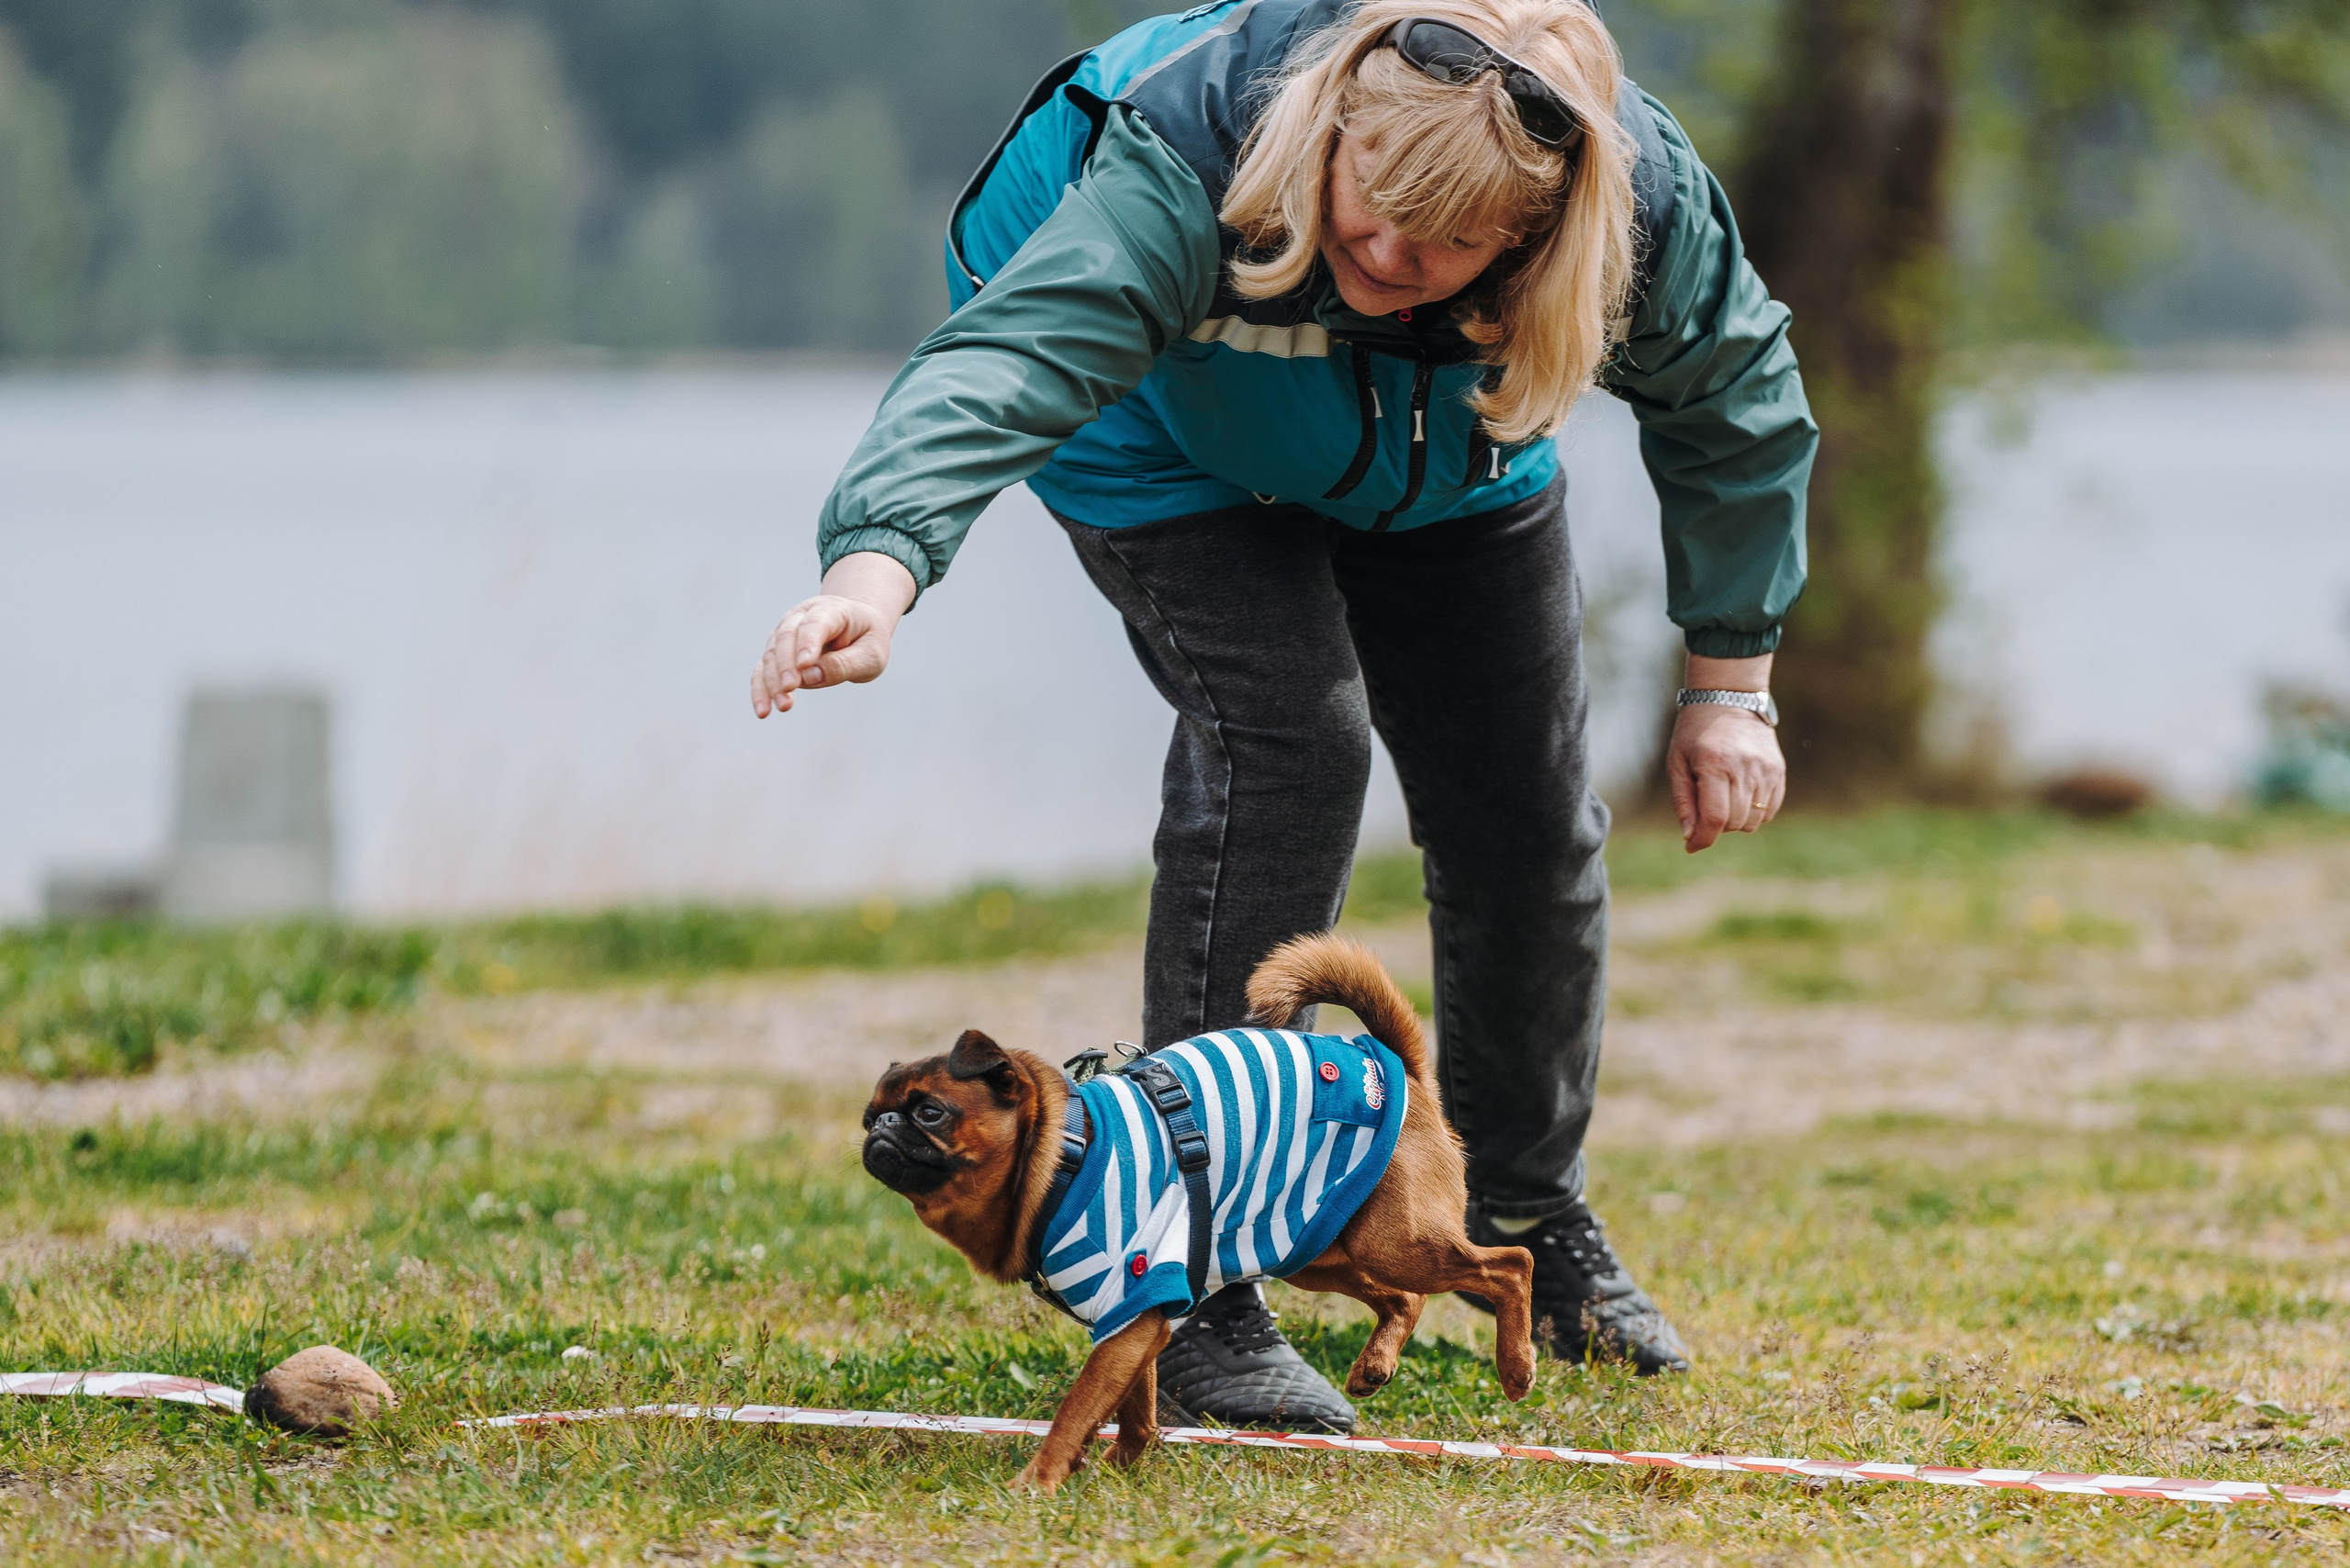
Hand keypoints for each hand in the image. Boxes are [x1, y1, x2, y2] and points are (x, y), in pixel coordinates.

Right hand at [750, 552, 917, 717]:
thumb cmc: (866, 640)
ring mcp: (785, 632)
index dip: (808, 642)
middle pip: (786, 636)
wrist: (856, 628)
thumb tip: (810, 676)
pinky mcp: (777, 653)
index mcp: (831, 610)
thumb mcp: (870, 654)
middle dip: (786, 664)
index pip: (815, 623)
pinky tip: (763, 711)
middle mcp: (802, 616)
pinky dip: (760, 689)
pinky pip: (762, 670)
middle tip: (790, 688)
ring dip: (773, 681)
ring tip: (783, 706)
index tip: (804, 664)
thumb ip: (843, 664)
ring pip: (771, 653)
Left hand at [1667, 653, 1784, 852]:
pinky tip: (1741, 794)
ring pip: (1753, 820)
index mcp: (1715, 765)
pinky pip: (1769, 810)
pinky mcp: (1778, 770)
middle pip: (1735, 822)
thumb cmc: (1695, 733)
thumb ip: (1683, 801)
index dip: (1703, 838)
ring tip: (1723, 796)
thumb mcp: (1677, 763)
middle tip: (1705, 805)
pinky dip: (1754, 812)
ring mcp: (1766, 769)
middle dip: (1716, 825)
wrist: (1729, 698)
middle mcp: (1744, 768)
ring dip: (1736, 820)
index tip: (1692, 846)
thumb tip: (1690, 837)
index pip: (1715, 818)